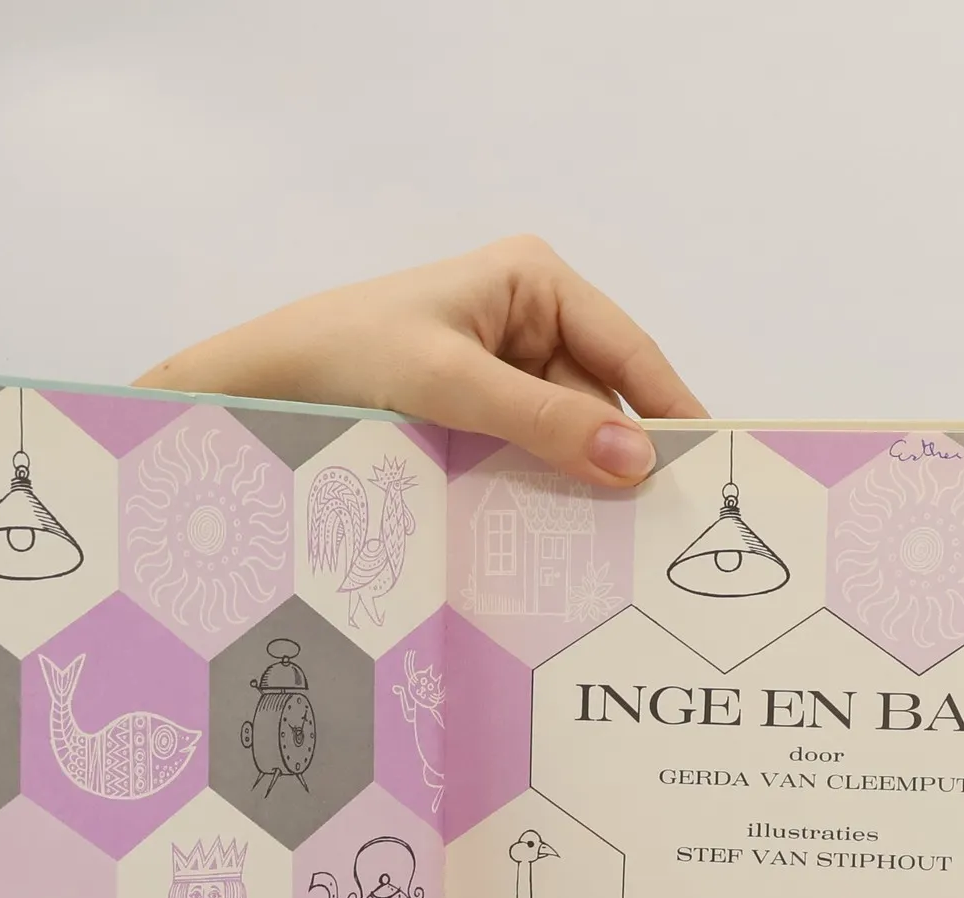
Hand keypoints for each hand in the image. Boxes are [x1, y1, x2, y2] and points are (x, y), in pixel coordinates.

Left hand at [137, 236, 706, 487]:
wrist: (255, 390)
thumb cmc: (347, 357)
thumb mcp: (453, 386)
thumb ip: (546, 423)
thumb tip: (638, 460)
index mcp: (534, 282)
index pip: (629, 350)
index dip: (671, 410)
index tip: (708, 470)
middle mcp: (526, 321)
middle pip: (598, 402)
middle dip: (616, 462)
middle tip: (654, 536)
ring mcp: (498, 373)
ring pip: (561, 439)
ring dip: (572, 486)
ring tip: (603, 548)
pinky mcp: (470, 419)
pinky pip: (522, 458)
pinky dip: (534, 492)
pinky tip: (546, 535)